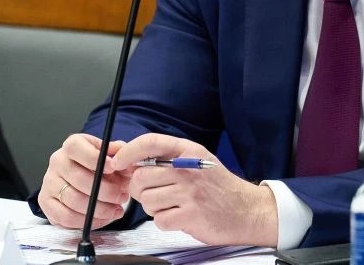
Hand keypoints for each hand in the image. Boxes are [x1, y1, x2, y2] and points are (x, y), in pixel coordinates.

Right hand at [38, 133, 130, 228]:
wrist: (82, 176)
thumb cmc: (97, 165)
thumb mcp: (110, 153)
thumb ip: (119, 153)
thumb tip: (125, 155)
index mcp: (71, 145)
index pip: (76, 148)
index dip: (95, 159)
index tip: (113, 168)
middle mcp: (57, 162)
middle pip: (78, 178)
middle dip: (105, 191)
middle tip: (122, 196)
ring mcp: (49, 183)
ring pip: (73, 201)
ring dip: (99, 209)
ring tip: (115, 209)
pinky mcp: (46, 203)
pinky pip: (65, 217)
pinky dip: (87, 221)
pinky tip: (102, 218)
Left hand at [110, 133, 277, 246]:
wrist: (246, 210)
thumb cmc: (218, 187)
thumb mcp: (196, 161)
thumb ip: (167, 158)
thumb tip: (130, 159)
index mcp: (187, 151)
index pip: (150, 142)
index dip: (128, 151)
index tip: (117, 162)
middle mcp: (187, 168)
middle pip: (141, 176)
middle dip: (139, 190)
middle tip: (152, 193)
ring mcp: (189, 192)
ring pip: (146, 201)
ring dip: (153, 207)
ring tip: (171, 205)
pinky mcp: (190, 215)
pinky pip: (159, 220)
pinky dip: (164, 221)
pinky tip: (179, 216)